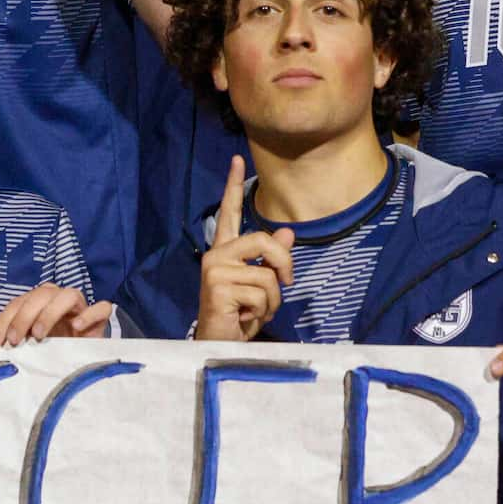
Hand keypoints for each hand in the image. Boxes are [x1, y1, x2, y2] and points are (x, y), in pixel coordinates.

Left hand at [0, 285, 116, 348]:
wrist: (83, 356)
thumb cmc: (53, 347)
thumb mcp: (30, 343)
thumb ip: (16, 339)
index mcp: (37, 301)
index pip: (17, 303)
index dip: (4, 321)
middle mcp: (57, 298)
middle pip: (39, 296)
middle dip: (23, 317)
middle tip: (15, 340)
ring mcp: (80, 305)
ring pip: (67, 296)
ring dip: (49, 313)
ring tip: (39, 335)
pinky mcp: (100, 317)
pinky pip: (100, 308)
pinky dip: (89, 314)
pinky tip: (78, 327)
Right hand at [195, 156, 293, 342]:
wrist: (220, 344)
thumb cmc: (239, 315)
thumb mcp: (262, 284)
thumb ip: (271, 258)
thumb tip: (287, 233)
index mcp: (225, 251)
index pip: (230, 213)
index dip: (232, 185)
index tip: (236, 158)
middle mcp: (216, 255)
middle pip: (263, 240)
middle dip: (284, 265)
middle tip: (285, 285)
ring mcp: (215, 270)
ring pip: (267, 274)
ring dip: (272, 300)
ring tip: (254, 310)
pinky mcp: (217, 286)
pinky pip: (261, 293)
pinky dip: (262, 311)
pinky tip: (244, 318)